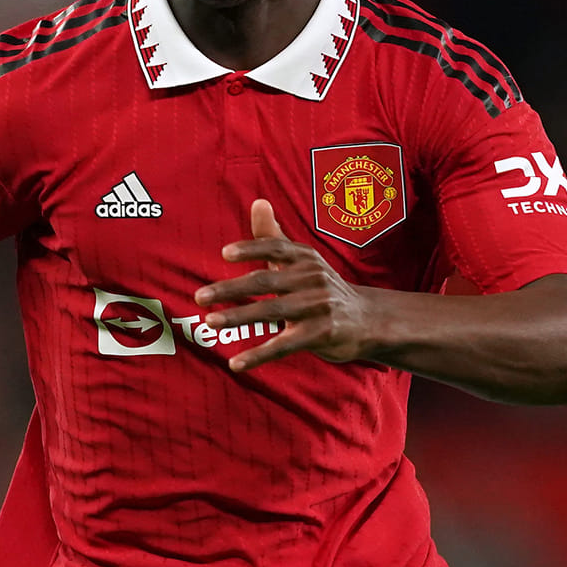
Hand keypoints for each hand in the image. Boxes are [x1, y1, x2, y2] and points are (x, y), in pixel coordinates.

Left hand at [195, 199, 385, 373]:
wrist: (367, 320)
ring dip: (238, 317)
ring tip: (210, 322)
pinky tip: (236, 363)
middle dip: (230, 289)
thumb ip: (274, 236)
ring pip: (271, 311)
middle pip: (266, 281)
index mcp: (304, 258)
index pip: (276, 248)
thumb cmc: (323, 289)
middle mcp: (311, 278)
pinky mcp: (321, 334)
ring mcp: (317, 306)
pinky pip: (284, 345)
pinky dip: (259, 355)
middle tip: (199, 297)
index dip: (251, 249)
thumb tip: (257, 202)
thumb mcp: (302, 261)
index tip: (225, 254)